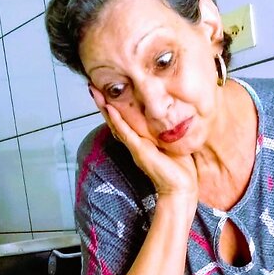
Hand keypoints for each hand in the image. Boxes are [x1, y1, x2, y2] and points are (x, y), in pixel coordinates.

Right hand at [89, 85, 196, 199]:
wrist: (181, 189)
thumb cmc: (181, 169)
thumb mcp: (174, 142)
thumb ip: (169, 129)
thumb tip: (176, 114)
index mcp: (142, 140)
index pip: (125, 119)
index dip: (115, 104)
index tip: (108, 89)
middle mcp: (135, 142)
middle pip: (115, 119)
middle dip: (104, 102)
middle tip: (93, 86)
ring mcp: (135, 147)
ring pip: (116, 123)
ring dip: (104, 107)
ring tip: (95, 92)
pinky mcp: (139, 151)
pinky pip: (125, 133)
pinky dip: (117, 121)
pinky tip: (110, 109)